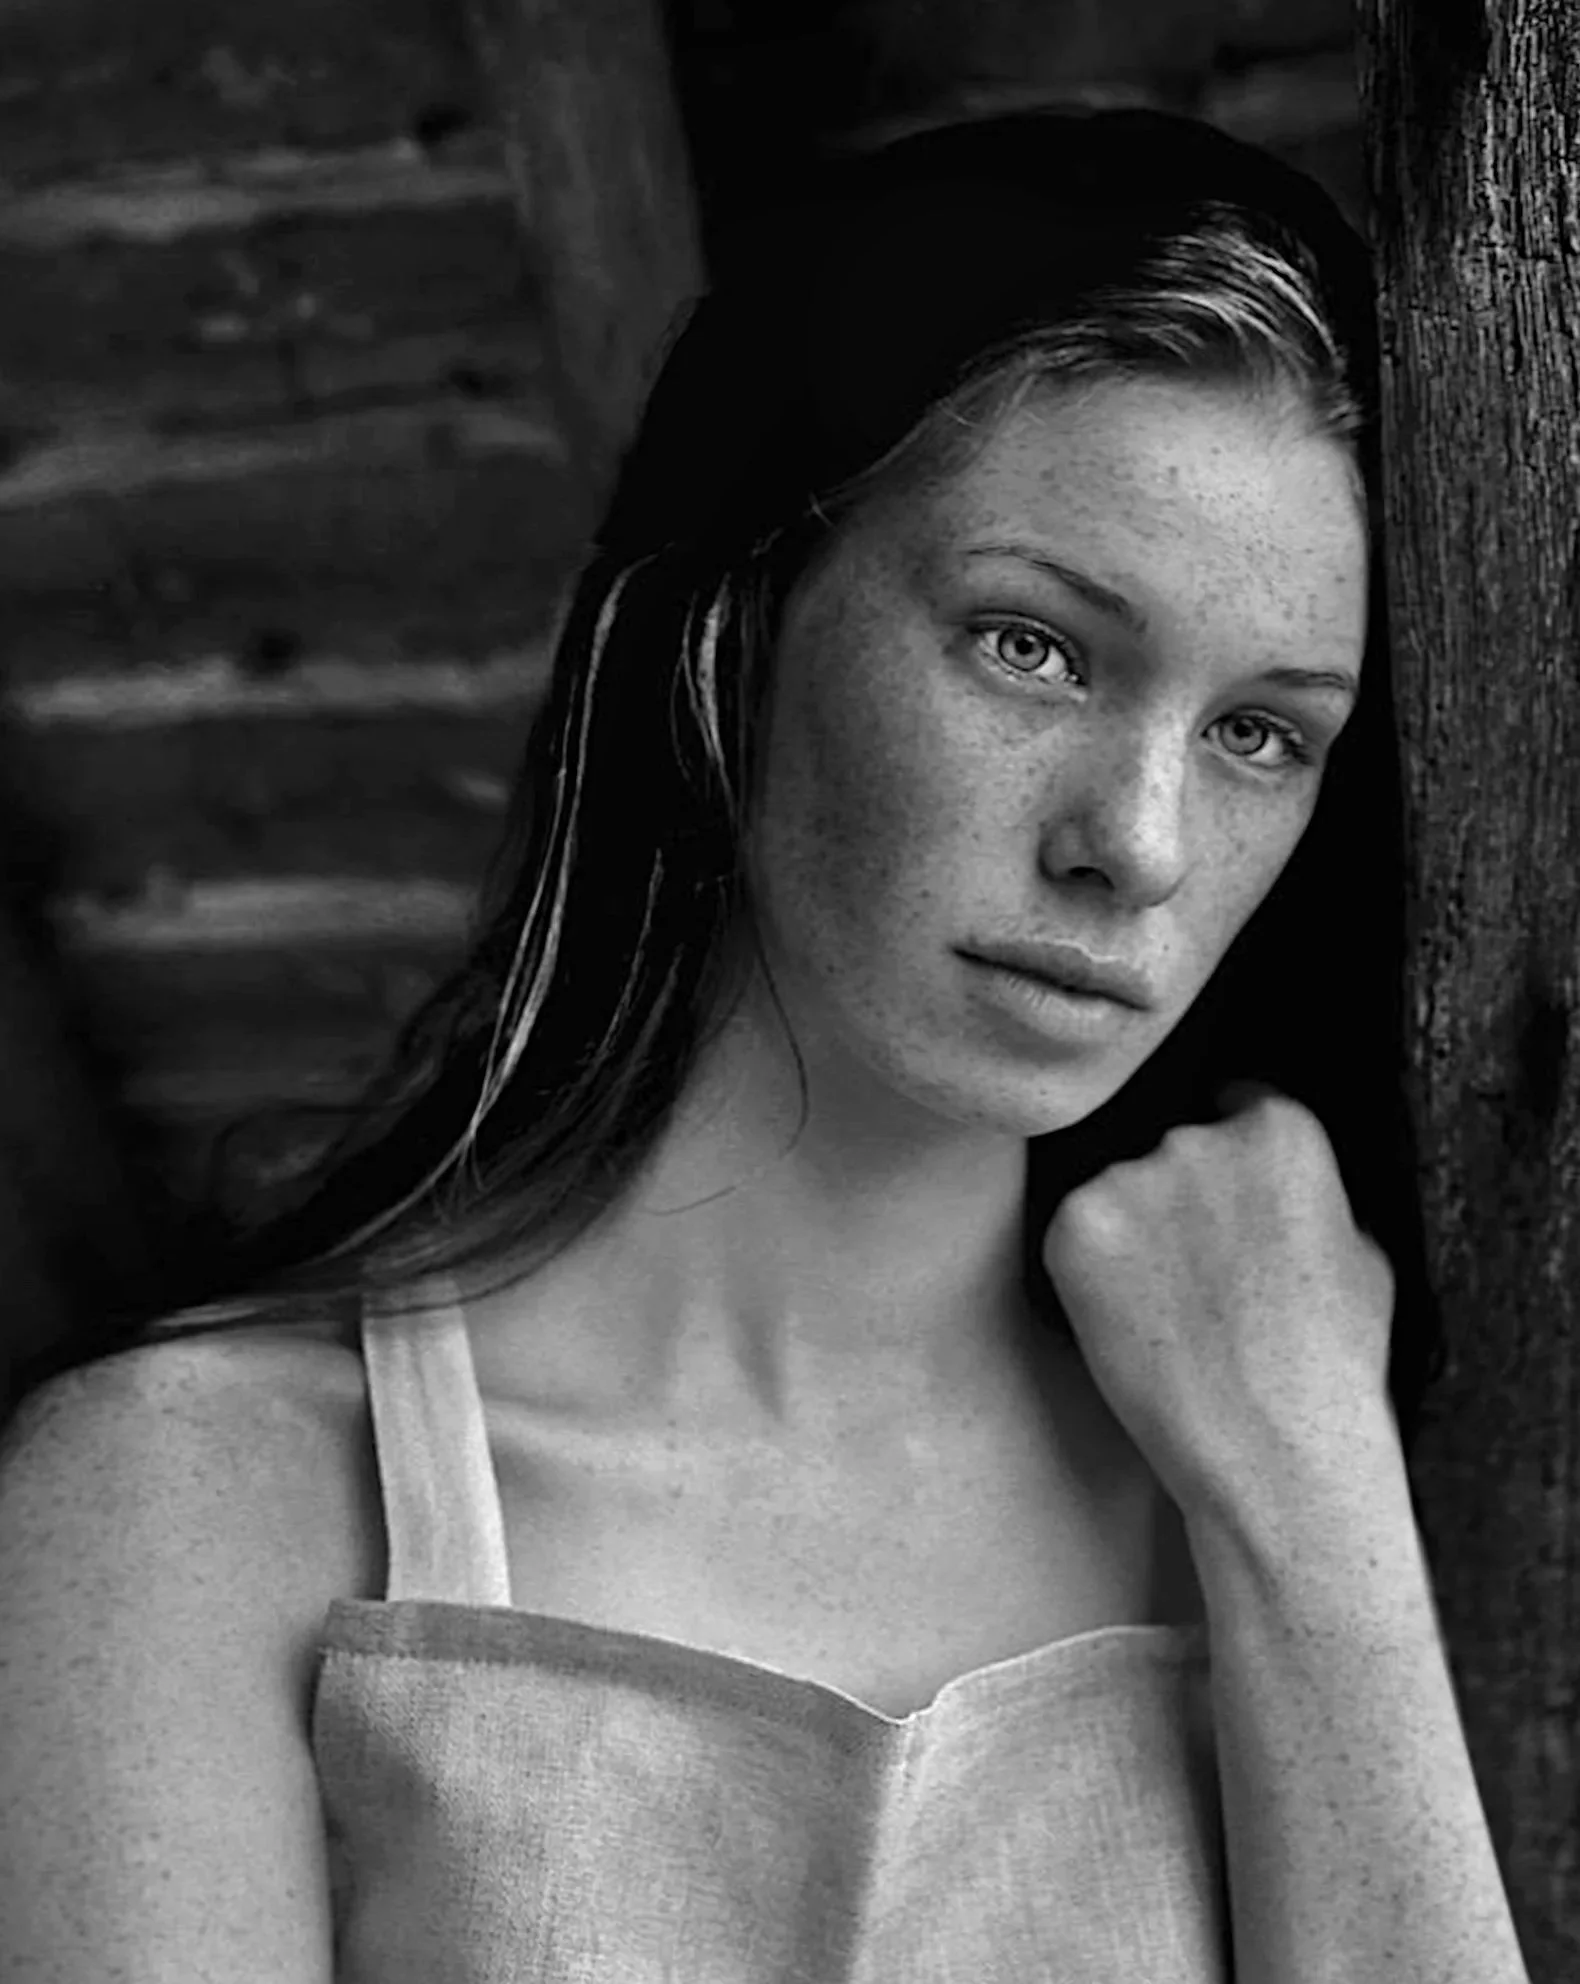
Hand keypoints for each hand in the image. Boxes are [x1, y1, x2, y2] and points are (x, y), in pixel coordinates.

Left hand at [1041, 1079, 1398, 1522]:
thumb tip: (1284, 1178)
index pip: (1235, 1103)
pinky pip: (1078, 1229)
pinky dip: (1092, 1268)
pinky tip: (1132, 1319)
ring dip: (1136, 1231)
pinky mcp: (1075, 1224)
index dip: (1232, 1156)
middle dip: (1182, 1196)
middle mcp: (1198, 1136)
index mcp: (1281, 1129)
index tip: (1228, 1203)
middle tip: (1202, 1276)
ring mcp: (1130, 1177)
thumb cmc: (1334, 1365)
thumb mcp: (1363, 1253)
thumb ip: (1311, 1192)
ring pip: (1122, 1188)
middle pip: (1173, 1144)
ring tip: (1171, 1308)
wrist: (1273, 1448)